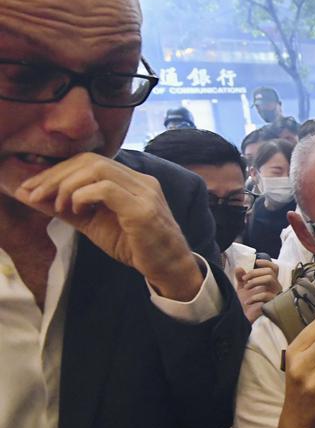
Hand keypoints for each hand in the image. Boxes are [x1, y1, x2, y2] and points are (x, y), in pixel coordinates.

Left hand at [14, 153, 201, 299]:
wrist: (169, 267)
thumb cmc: (135, 246)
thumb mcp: (95, 224)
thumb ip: (67, 209)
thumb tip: (32, 197)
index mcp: (131, 180)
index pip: (89, 160)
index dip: (57, 170)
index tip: (32, 188)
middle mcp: (140, 180)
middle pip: (90, 160)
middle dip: (56, 175)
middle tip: (34, 194)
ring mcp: (145, 192)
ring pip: (98, 169)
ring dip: (68, 186)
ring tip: (59, 207)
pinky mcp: (143, 209)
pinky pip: (106, 190)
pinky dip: (83, 197)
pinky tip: (78, 211)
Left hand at [236, 259, 281, 321]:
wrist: (245, 318)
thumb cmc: (246, 303)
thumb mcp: (242, 288)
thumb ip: (241, 278)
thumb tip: (239, 268)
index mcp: (269, 282)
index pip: (274, 268)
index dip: (266, 263)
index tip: (256, 262)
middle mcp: (274, 287)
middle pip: (270, 271)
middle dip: (255, 272)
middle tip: (244, 279)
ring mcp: (275, 295)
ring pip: (270, 279)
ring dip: (255, 281)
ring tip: (246, 287)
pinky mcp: (273, 303)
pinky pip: (266, 294)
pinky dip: (254, 296)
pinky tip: (247, 301)